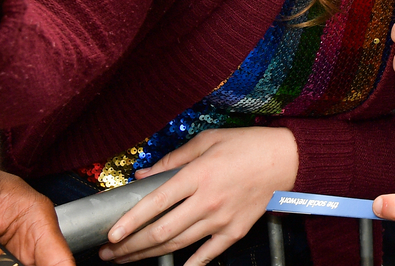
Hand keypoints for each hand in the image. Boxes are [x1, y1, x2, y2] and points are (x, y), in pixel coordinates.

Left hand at [102, 126, 298, 264]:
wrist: (286, 160)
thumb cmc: (247, 146)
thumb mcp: (208, 140)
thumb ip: (173, 159)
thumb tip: (143, 175)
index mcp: (198, 174)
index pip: (155, 202)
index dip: (130, 221)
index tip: (111, 235)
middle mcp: (207, 200)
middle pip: (161, 231)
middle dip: (129, 246)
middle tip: (109, 252)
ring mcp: (221, 219)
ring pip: (177, 245)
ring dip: (147, 255)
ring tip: (126, 259)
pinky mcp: (234, 231)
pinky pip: (206, 255)